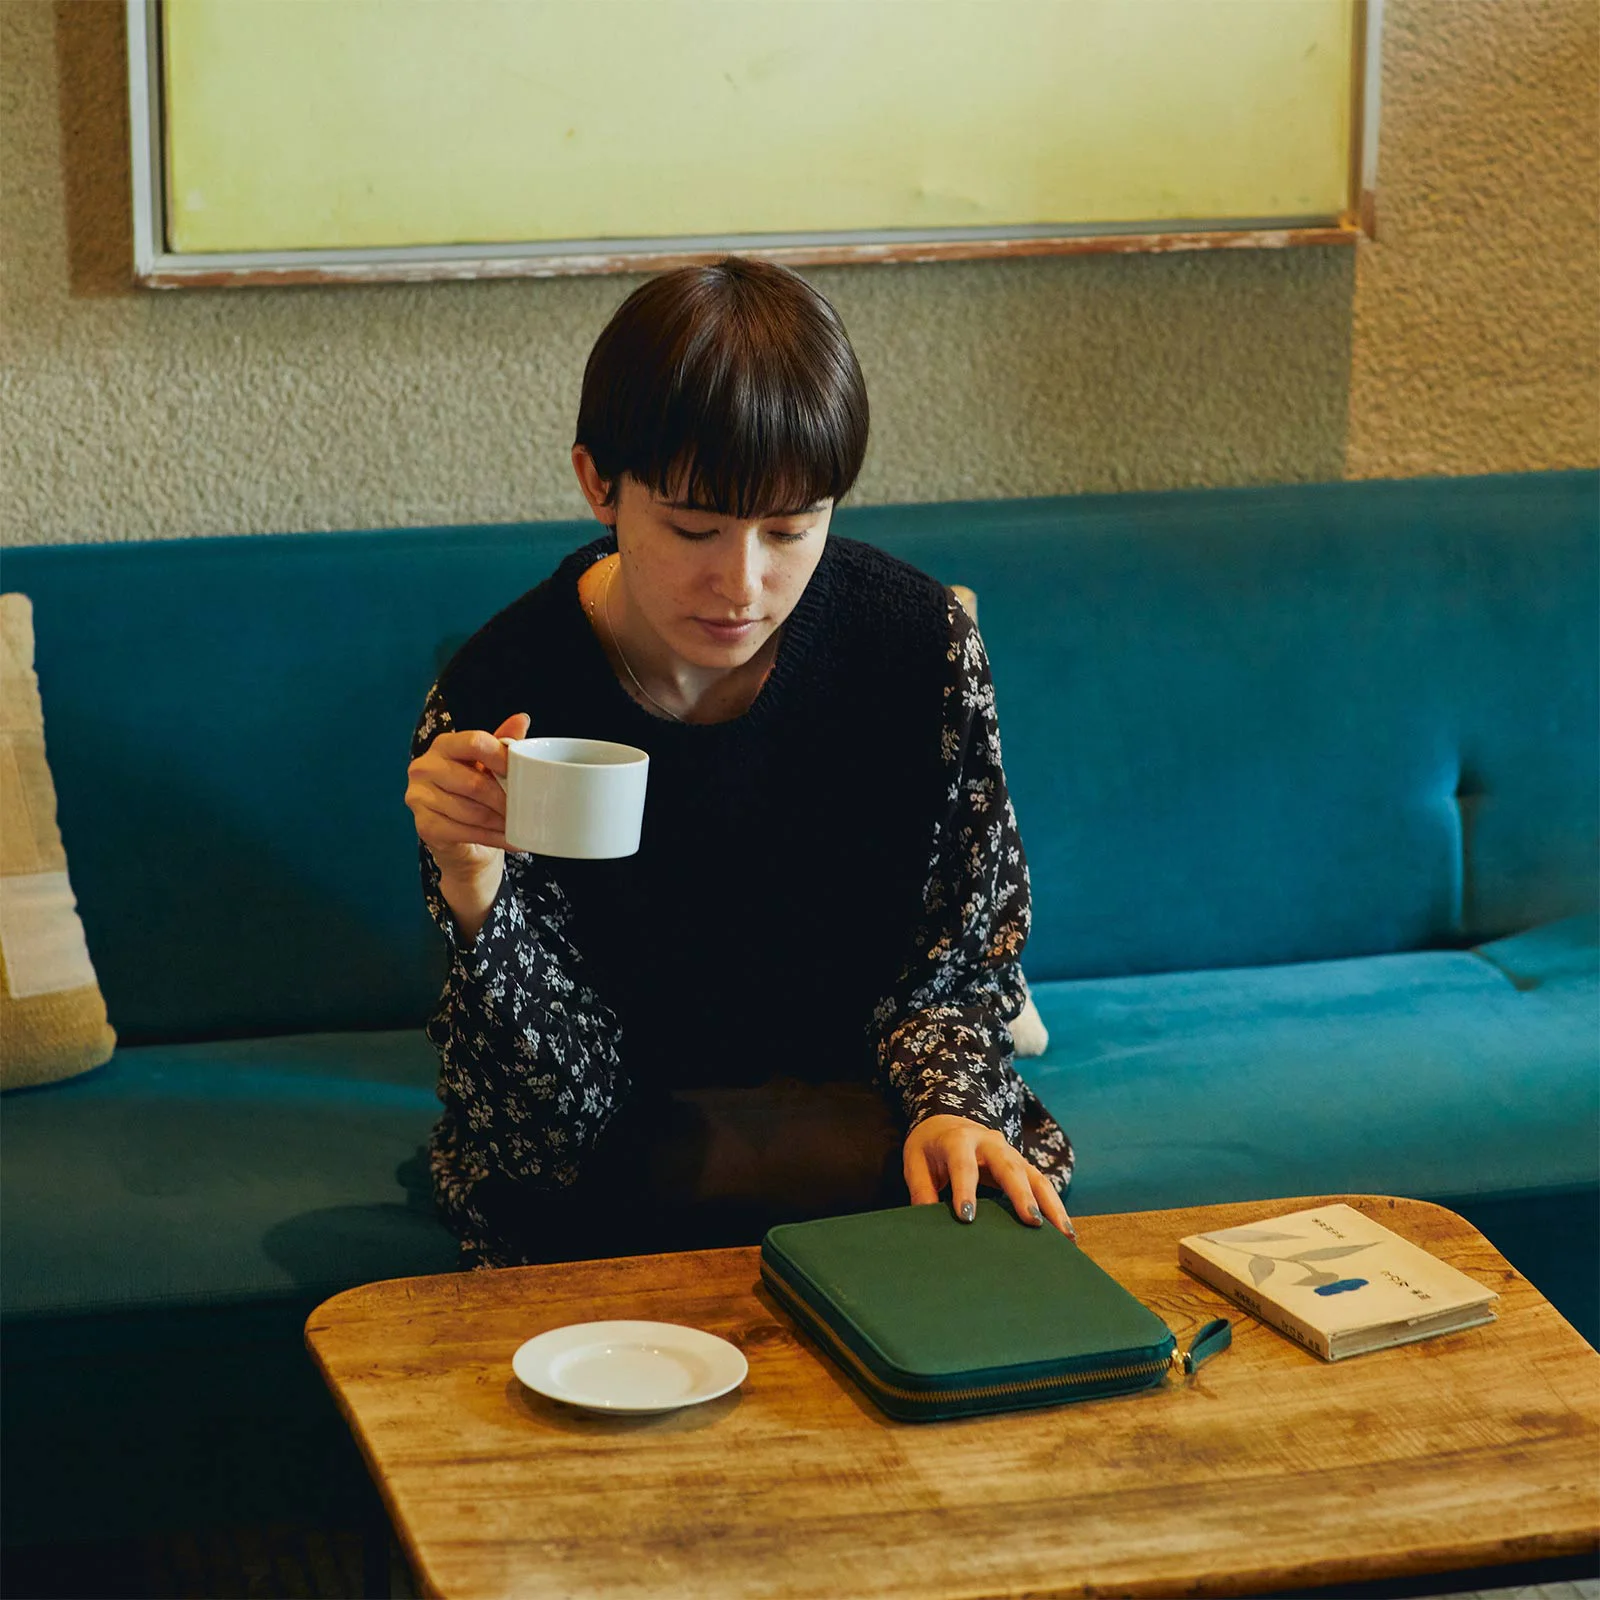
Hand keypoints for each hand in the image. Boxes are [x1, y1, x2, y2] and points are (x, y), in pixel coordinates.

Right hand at [404, 712, 530, 877]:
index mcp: (443, 745)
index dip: (502, 757)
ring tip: (523, 826)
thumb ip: (502, 743)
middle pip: (474, 783)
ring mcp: (419, 797)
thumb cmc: (474, 793)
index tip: (525, 773)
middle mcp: (425, 767)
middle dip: (505, 800)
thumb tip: (522, 718)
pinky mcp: (423, 825)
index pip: (474, 742)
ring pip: (471, 811)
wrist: (457, 834)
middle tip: (529, 809)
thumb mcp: (489, 765)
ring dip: (501, 822)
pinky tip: (511, 840)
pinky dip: (492, 838)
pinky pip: (464, 832)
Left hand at [903, 1114, 1074, 1238]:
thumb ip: (921, 1190)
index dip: (965, 1190)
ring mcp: (1010, 1153)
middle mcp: (989, 1143)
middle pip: (1009, 1166)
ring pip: (1035, 1176)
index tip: (967, 1217)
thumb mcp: (915, 1163)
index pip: (963, 1164)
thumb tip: (927, 1223)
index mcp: (958, 1140)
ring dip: (1051, 1204)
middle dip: (1021, 1194)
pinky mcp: (1021, 1165)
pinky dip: (1055, 1206)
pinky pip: (1042, 1184)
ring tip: (1065, 1235)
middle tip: (1033, 1221)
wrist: (946, 1123)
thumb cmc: (929, 1148)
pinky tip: (1064, 1232)